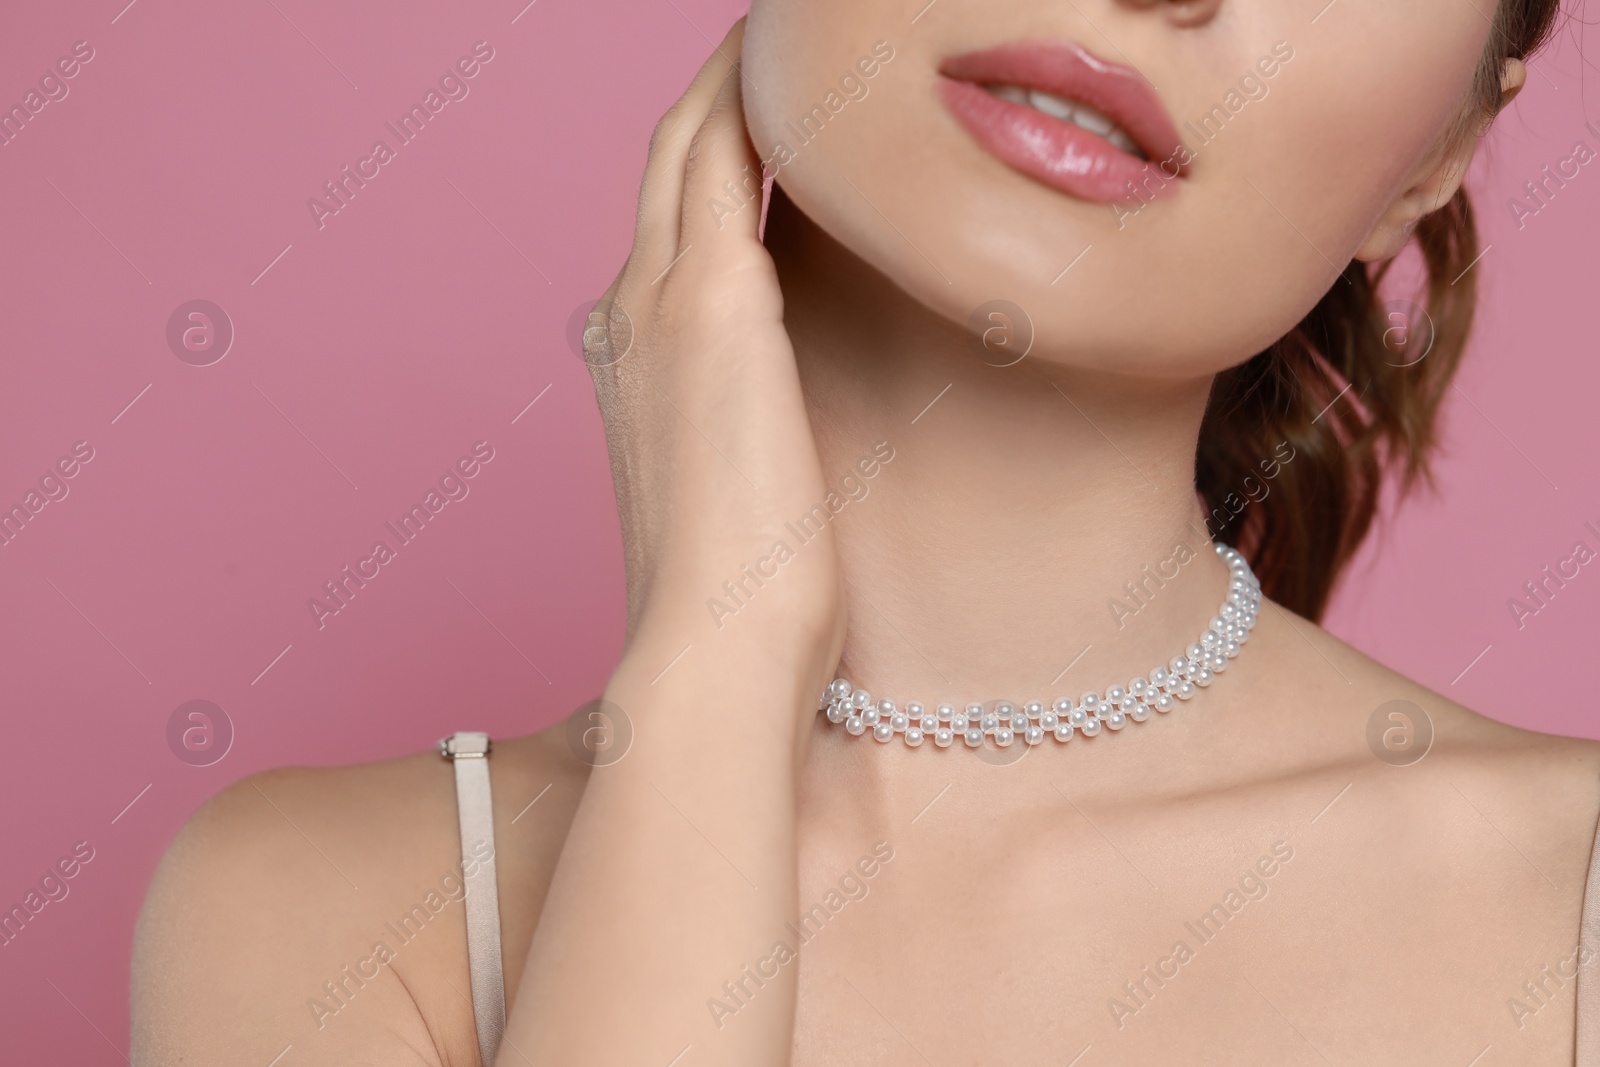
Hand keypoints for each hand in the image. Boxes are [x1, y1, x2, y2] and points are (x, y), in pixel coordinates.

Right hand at [587, 19, 842, 718]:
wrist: (712, 648)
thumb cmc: (742, 593)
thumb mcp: (740, 483)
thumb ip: (750, 420)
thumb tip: (788, 410)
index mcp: (637, 353)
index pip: (675, 217)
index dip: (716, 148)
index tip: (767, 110)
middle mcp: (633, 312)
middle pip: (669, 156)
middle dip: (720, 88)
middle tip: (775, 40)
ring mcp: (663, 305)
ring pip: (691, 141)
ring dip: (739, 77)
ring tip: (788, 35)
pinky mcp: (714, 309)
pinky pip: (728, 161)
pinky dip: (756, 101)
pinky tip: (807, 71)